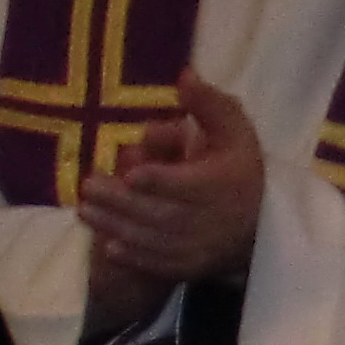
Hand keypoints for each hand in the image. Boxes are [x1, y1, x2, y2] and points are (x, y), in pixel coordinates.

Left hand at [76, 69, 263, 328]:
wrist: (259, 225)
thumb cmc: (237, 168)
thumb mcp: (233, 129)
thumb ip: (208, 104)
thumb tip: (184, 75)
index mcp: (224, 183)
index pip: (190, 185)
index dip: (160, 181)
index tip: (131, 173)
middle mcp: (215, 219)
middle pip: (164, 214)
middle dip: (123, 202)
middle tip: (88, 186)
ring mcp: (203, 248)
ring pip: (157, 240)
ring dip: (118, 226)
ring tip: (84, 209)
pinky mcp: (192, 268)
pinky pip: (162, 266)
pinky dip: (134, 257)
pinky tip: (107, 245)